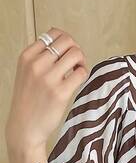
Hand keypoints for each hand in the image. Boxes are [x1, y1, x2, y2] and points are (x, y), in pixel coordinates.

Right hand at [5, 26, 88, 151]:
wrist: (24, 128)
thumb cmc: (28, 102)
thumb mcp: (26, 73)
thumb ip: (40, 58)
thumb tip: (63, 45)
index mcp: (27, 57)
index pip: (52, 34)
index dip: (66, 42)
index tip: (68, 53)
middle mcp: (37, 64)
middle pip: (67, 41)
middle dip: (76, 49)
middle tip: (76, 63)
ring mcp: (49, 79)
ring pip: (76, 54)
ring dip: (82, 61)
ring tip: (78, 72)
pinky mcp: (61, 93)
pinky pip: (81, 73)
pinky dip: (84, 74)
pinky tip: (78, 81)